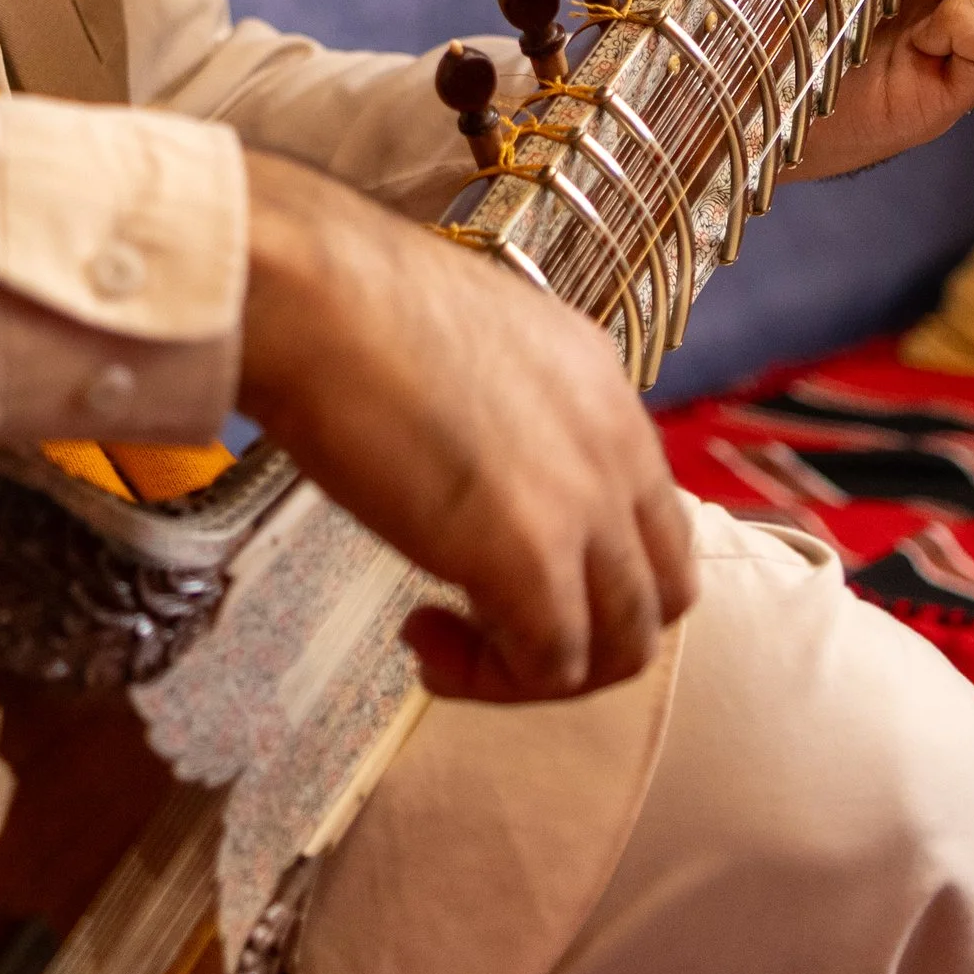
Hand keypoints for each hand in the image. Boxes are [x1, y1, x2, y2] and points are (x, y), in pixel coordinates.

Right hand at [236, 147, 697, 702]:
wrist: (311, 293)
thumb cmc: (346, 305)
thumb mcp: (465, 346)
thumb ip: (498, 411)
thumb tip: (469, 466)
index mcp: (604, 387)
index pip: (651, 515)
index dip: (585, 566)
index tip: (495, 562)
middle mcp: (617, 447)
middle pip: (662, 592)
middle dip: (584, 634)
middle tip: (489, 625)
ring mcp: (584, 504)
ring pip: (625, 645)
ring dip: (539, 668)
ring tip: (446, 642)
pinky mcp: (531, 557)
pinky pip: (552, 667)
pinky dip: (491, 679)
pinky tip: (422, 640)